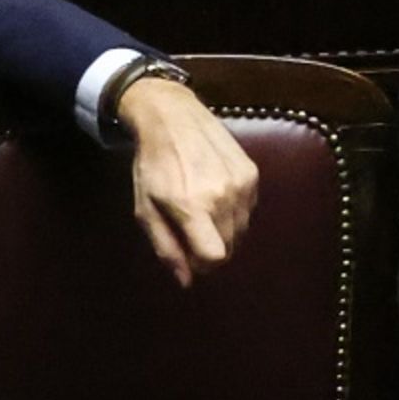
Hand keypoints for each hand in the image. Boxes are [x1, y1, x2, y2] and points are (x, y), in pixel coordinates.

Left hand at [119, 75, 260, 286]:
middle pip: (230, 246)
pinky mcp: (253, 173)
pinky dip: (234, 212)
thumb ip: (166, 247)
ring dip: (223, 231)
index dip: (202, 264)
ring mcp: (242, 183)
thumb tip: (187, 281)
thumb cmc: (152, 166)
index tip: (189, 255)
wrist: (174, 118)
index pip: (215, 256)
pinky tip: (215, 196)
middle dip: (211, 249)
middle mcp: (224, 196)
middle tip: (191, 233)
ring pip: (241, 230)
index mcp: (193, 207)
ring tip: (202, 212)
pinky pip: (249, 209)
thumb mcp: (145, 210)